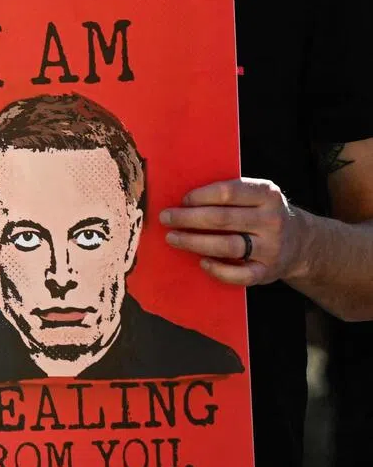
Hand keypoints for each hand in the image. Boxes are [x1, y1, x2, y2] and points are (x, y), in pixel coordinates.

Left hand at [160, 177, 306, 285]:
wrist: (301, 242)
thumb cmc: (263, 213)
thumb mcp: (256, 195)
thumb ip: (229, 194)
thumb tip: (184, 199)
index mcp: (267, 195)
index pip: (228, 192)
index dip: (200, 196)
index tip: (181, 200)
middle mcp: (271, 220)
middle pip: (222, 219)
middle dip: (188, 218)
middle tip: (165, 218)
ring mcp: (271, 248)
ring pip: (227, 246)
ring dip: (195, 242)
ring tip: (172, 238)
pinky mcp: (268, 272)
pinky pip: (240, 275)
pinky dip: (218, 270)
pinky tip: (202, 263)